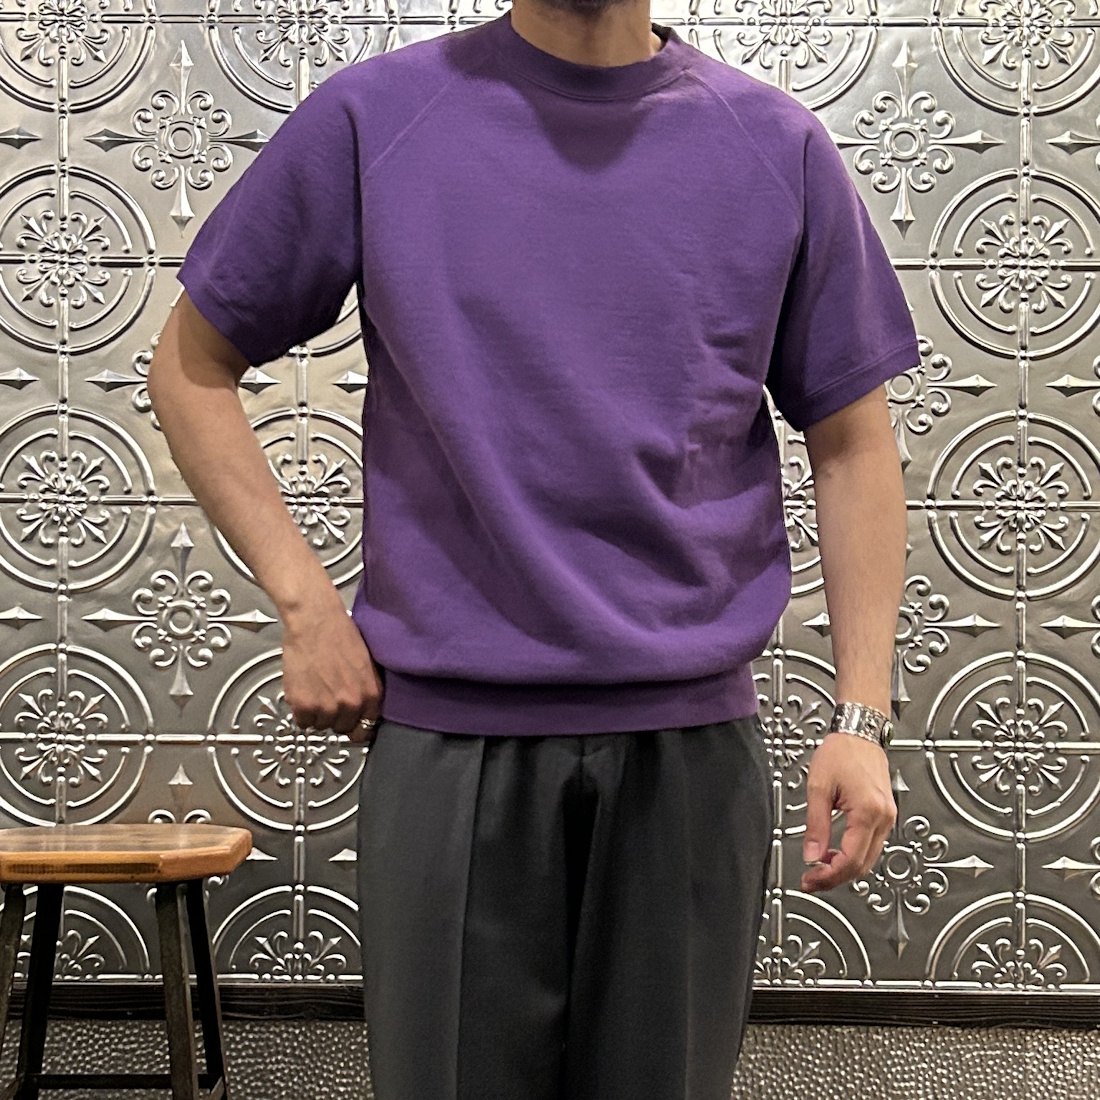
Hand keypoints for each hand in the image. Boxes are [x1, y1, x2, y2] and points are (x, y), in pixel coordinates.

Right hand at [279, 584, 383, 745]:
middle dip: (335, 716)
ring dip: (316, 713)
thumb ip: (365, 691)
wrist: (315, 620)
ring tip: (314, 688)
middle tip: (327, 696)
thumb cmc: (339, 634)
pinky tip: (303, 690)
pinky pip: (302, 722)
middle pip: (342, 728)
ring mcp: (327, 707)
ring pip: (321, 725)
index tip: (349, 723)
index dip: (355, 726)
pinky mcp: (304, 705)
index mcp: (371, 695)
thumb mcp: (366, 664)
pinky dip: (300, 710)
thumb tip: (363, 711)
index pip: (366, 730)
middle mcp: (352, 705)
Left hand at [801, 731, 895, 892]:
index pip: (851, 860)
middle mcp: (883, 818)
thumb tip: (811, 855)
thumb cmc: (842, 752)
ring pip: (869, 858)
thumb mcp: (819, 787)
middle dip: (836, 877)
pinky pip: (872, 845)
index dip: (829, 876)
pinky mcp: (885, 814)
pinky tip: (834, 853)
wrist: (860, 733)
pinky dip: (854, 855)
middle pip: (863, 865)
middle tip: (812, 880)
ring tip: (819, 868)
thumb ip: (815, 825)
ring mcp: (887, 817)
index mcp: (868, 812)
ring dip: (845, 868)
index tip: (811, 880)